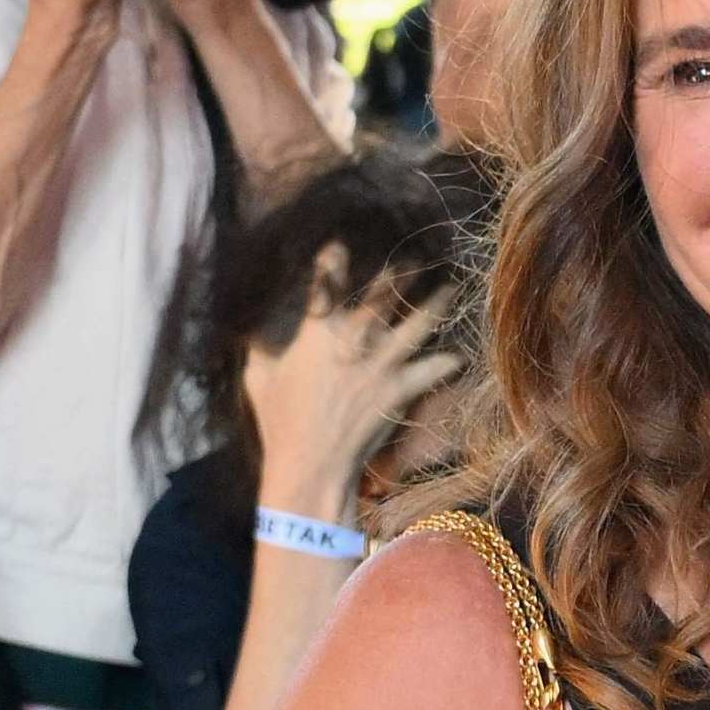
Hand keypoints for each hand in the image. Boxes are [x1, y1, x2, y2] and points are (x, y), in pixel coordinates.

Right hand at [247, 264, 465, 515]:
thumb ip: (259, 347)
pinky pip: (433, 370)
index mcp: (318, 332)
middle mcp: (356, 340)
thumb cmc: (280, 422)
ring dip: (437, 303)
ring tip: (452, 286)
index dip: (333, 259)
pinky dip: (448, 362)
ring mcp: (383, 364)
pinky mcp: (401, 390)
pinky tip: (461, 354)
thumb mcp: (258, 378)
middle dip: (402, 270)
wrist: (312, 465)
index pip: (326, 283)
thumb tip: (249, 329)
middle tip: (418, 253)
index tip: (339, 244)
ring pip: (419, 324)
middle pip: (385, 294)